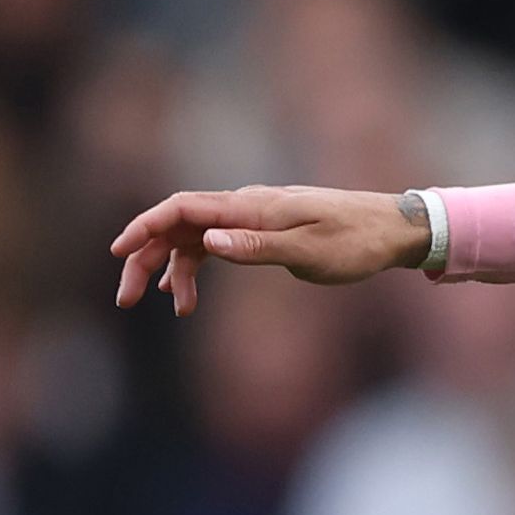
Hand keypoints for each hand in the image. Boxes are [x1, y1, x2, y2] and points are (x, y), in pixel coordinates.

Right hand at [112, 186, 425, 314]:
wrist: (395, 230)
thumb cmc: (357, 241)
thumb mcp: (310, 251)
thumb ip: (257, 247)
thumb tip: (208, 243)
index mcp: (252, 207)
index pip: (183, 208)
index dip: (145, 226)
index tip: (118, 252)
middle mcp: (247, 207)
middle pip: (179, 226)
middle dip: (147, 258)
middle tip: (128, 299)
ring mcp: (255, 218)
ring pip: (196, 239)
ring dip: (173, 269)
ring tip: (168, 306)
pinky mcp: (266, 231)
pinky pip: (218, 245)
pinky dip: (197, 267)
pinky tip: (185, 293)